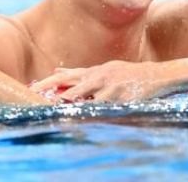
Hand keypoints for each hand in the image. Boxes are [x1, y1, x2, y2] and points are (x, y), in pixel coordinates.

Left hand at [29, 61, 174, 102]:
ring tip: (55, 112)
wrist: (155, 76)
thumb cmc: (127, 74)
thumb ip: (82, 73)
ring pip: (85, 99)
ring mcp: (110, 88)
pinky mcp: (120, 98)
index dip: (50, 82)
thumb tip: (57, 72)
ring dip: (69, 106)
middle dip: (53, 93)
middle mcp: (100, 77)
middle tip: (36, 99)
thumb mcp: (105, 69)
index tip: (32, 88)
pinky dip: (92, 113)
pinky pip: (103, 108)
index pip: (68, 76)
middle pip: (71, 86)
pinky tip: (82, 118)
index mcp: (95, 71)